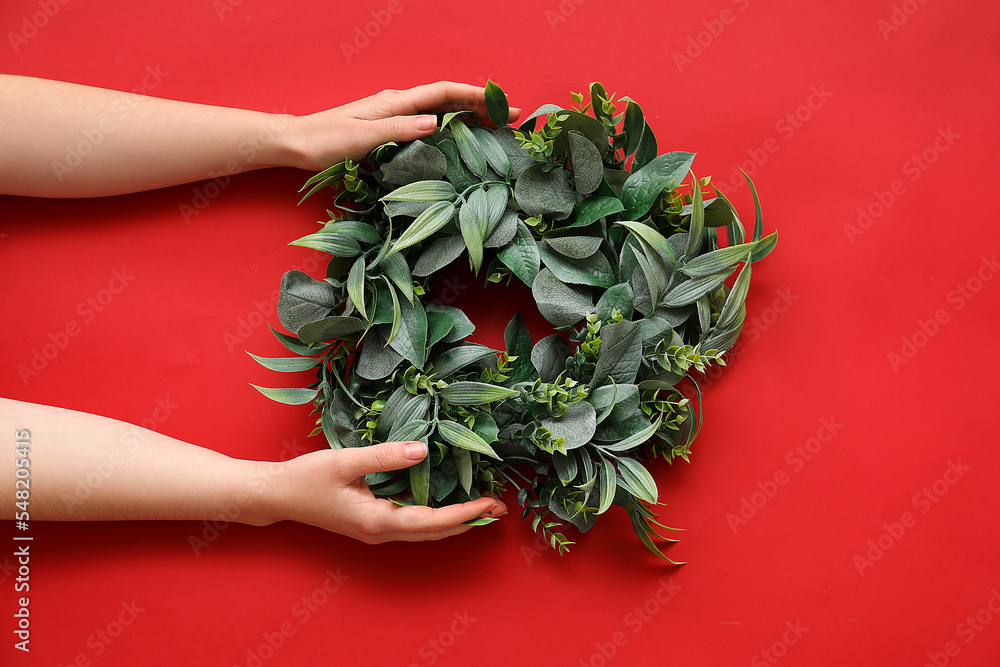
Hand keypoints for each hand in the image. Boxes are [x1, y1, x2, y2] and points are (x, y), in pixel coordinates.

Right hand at [265, 440, 507, 543]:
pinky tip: (447, 504)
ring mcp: (376, 530)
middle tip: (500, 508)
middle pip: (434, 532)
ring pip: (425, 532)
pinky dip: (436, 517)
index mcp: (377, 521)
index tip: (490, 504)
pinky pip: (413, 525)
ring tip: (483, 508)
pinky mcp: (372, 523)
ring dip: (455, 521)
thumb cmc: (307, 478)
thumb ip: (384, 456)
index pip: (432, 521)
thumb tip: (423, 450)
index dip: (464, 513)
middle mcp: (380, 531)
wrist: (277, 495)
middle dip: (469, 521)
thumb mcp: (345, 461)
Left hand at [284, 81, 521, 170]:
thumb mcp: (362, 138)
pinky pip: (428, 122)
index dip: (475, 96)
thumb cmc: (326, 142)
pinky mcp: (389, 127)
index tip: (503, 104)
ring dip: (469, 115)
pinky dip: (450, 126)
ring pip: (440, 110)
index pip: (444, 92)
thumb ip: (399, 129)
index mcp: (396, 102)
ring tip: (495, 127)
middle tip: (511, 118)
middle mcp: (398, 104)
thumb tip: (436, 123)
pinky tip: (458, 139)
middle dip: (481, 105)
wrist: (297, 143)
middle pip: (448, 99)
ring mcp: (394, 114)